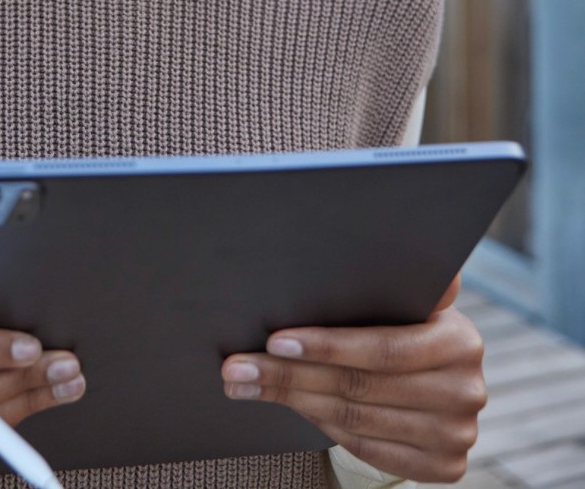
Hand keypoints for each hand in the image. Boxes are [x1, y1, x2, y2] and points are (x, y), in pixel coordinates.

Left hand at [220, 275, 486, 483]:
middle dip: (289, 376)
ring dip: (294, 401)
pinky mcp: (447, 466)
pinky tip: (289, 406)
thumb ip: (389, 276)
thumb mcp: (402, 297)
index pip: (383, 348)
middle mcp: (467, 388)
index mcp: (459, 338)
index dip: (326, 345)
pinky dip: (323, 426)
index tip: (275, 340)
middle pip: (360, 386)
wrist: (435, 376)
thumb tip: (348, 239)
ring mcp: (458, 432)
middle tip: (237, 368)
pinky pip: (368, 448)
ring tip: (245, 385)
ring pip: (356, 418)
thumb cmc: (401, 321)